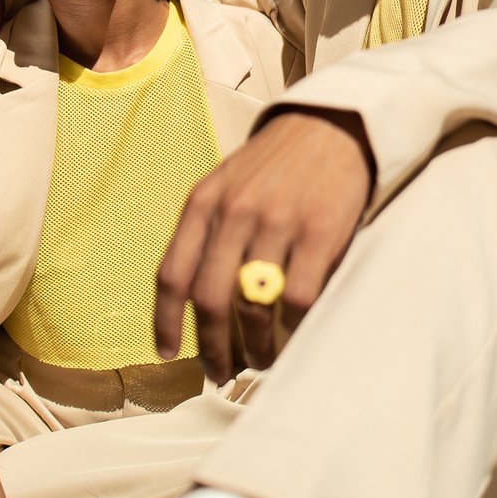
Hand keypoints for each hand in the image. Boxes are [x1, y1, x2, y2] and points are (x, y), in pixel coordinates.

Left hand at [155, 109, 373, 382]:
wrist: (331, 125)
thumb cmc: (275, 164)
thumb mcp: (227, 183)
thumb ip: (207, 231)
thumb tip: (194, 301)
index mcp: (204, 201)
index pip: (172, 274)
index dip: (165, 322)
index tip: (168, 353)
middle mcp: (234, 212)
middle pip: (210, 299)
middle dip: (212, 347)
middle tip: (219, 372)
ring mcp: (277, 222)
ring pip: (253, 306)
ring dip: (254, 346)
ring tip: (259, 360)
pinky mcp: (318, 232)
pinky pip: (297, 299)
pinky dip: (293, 327)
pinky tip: (293, 335)